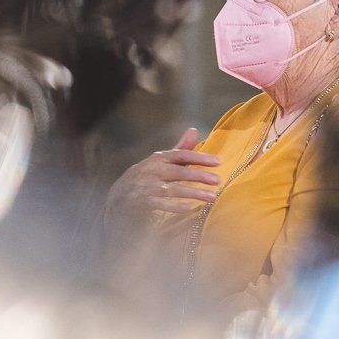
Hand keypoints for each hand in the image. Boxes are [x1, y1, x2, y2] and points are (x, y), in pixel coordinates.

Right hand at [105, 128, 220, 221]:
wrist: (120, 194)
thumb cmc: (147, 175)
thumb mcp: (161, 160)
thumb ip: (180, 148)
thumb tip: (194, 130)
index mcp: (159, 158)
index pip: (181, 155)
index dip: (199, 157)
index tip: (218, 162)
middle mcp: (153, 171)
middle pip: (179, 172)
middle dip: (198, 175)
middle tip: (217, 180)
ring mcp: (148, 187)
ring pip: (173, 189)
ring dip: (193, 193)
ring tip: (211, 197)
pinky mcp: (144, 202)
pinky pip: (161, 204)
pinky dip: (175, 206)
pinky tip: (189, 208)